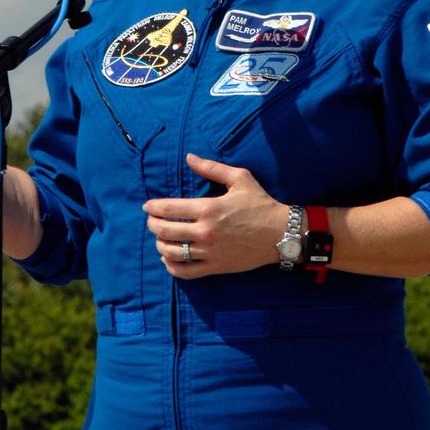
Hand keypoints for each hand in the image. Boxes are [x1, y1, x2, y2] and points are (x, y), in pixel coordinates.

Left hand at [143, 153, 287, 277]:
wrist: (281, 233)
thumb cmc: (261, 204)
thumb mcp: (239, 178)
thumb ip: (211, 167)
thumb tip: (189, 157)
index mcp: (209, 208)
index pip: (169, 209)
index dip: (153, 207)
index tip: (148, 206)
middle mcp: (206, 232)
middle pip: (165, 231)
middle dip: (152, 225)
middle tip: (151, 221)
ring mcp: (210, 252)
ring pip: (172, 252)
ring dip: (159, 245)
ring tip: (160, 238)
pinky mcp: (216, 267)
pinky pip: (185, 271)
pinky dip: (171, 266)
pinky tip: (169, 258)